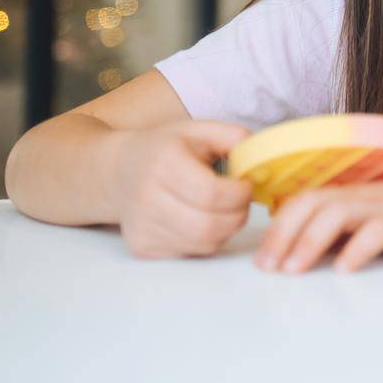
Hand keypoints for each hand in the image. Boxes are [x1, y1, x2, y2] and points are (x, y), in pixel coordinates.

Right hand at [106, 120, 253, 257]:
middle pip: (209, 226)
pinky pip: (190, 252)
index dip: (240, 194)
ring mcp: (142, 227)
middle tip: (241, 201)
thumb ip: (236, 138)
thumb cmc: (167, 148)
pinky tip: (202, 219)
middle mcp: (146, 198)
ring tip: (224, 209)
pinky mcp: (142, 247)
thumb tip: (264, 163)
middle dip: (238, 215)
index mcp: (163, 163)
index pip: (212, 194)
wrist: (118, 171)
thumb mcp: (200, 130)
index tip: (247, 185)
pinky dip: (207, 240)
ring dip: (226, 229)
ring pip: (204, 244)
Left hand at [254, 175, 382, 273]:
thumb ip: (347, 228)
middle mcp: (366, 195)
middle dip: (283, 235)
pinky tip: (345, 269)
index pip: (305, 199)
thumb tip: (306, 252)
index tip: (263, 261)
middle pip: (312, 202)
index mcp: (355, 194)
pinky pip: (377, 230)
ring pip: (337, 212)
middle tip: (268, 269)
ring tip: (294, 271)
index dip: (278, 228)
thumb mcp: (379, 218)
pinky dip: (356, 249)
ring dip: (309, 241)